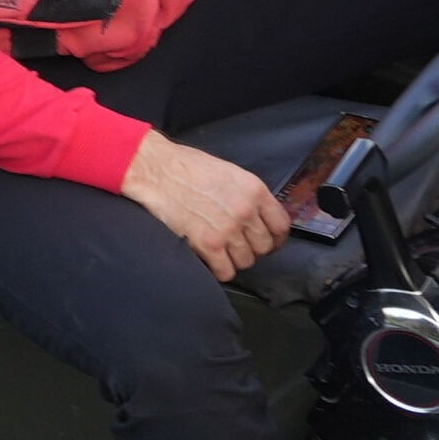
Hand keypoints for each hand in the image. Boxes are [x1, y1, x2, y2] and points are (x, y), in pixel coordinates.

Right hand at [120, 131, 291, 280]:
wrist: (157, 171)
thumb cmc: (188, 168)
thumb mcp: (230, 173)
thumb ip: (249, 195)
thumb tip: (260, 217)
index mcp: (255, 190)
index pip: (281, 226)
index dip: (276, 238)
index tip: (270, 242)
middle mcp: (246, 211)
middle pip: (265, 247)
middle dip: (253, 249)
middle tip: (238, 245)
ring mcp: (228, 229)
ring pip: (246, 261)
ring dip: (234, 259)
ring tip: (221, 250)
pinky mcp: (207, 245)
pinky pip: (226, 271)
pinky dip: (220, 270)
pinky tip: (211, 259)